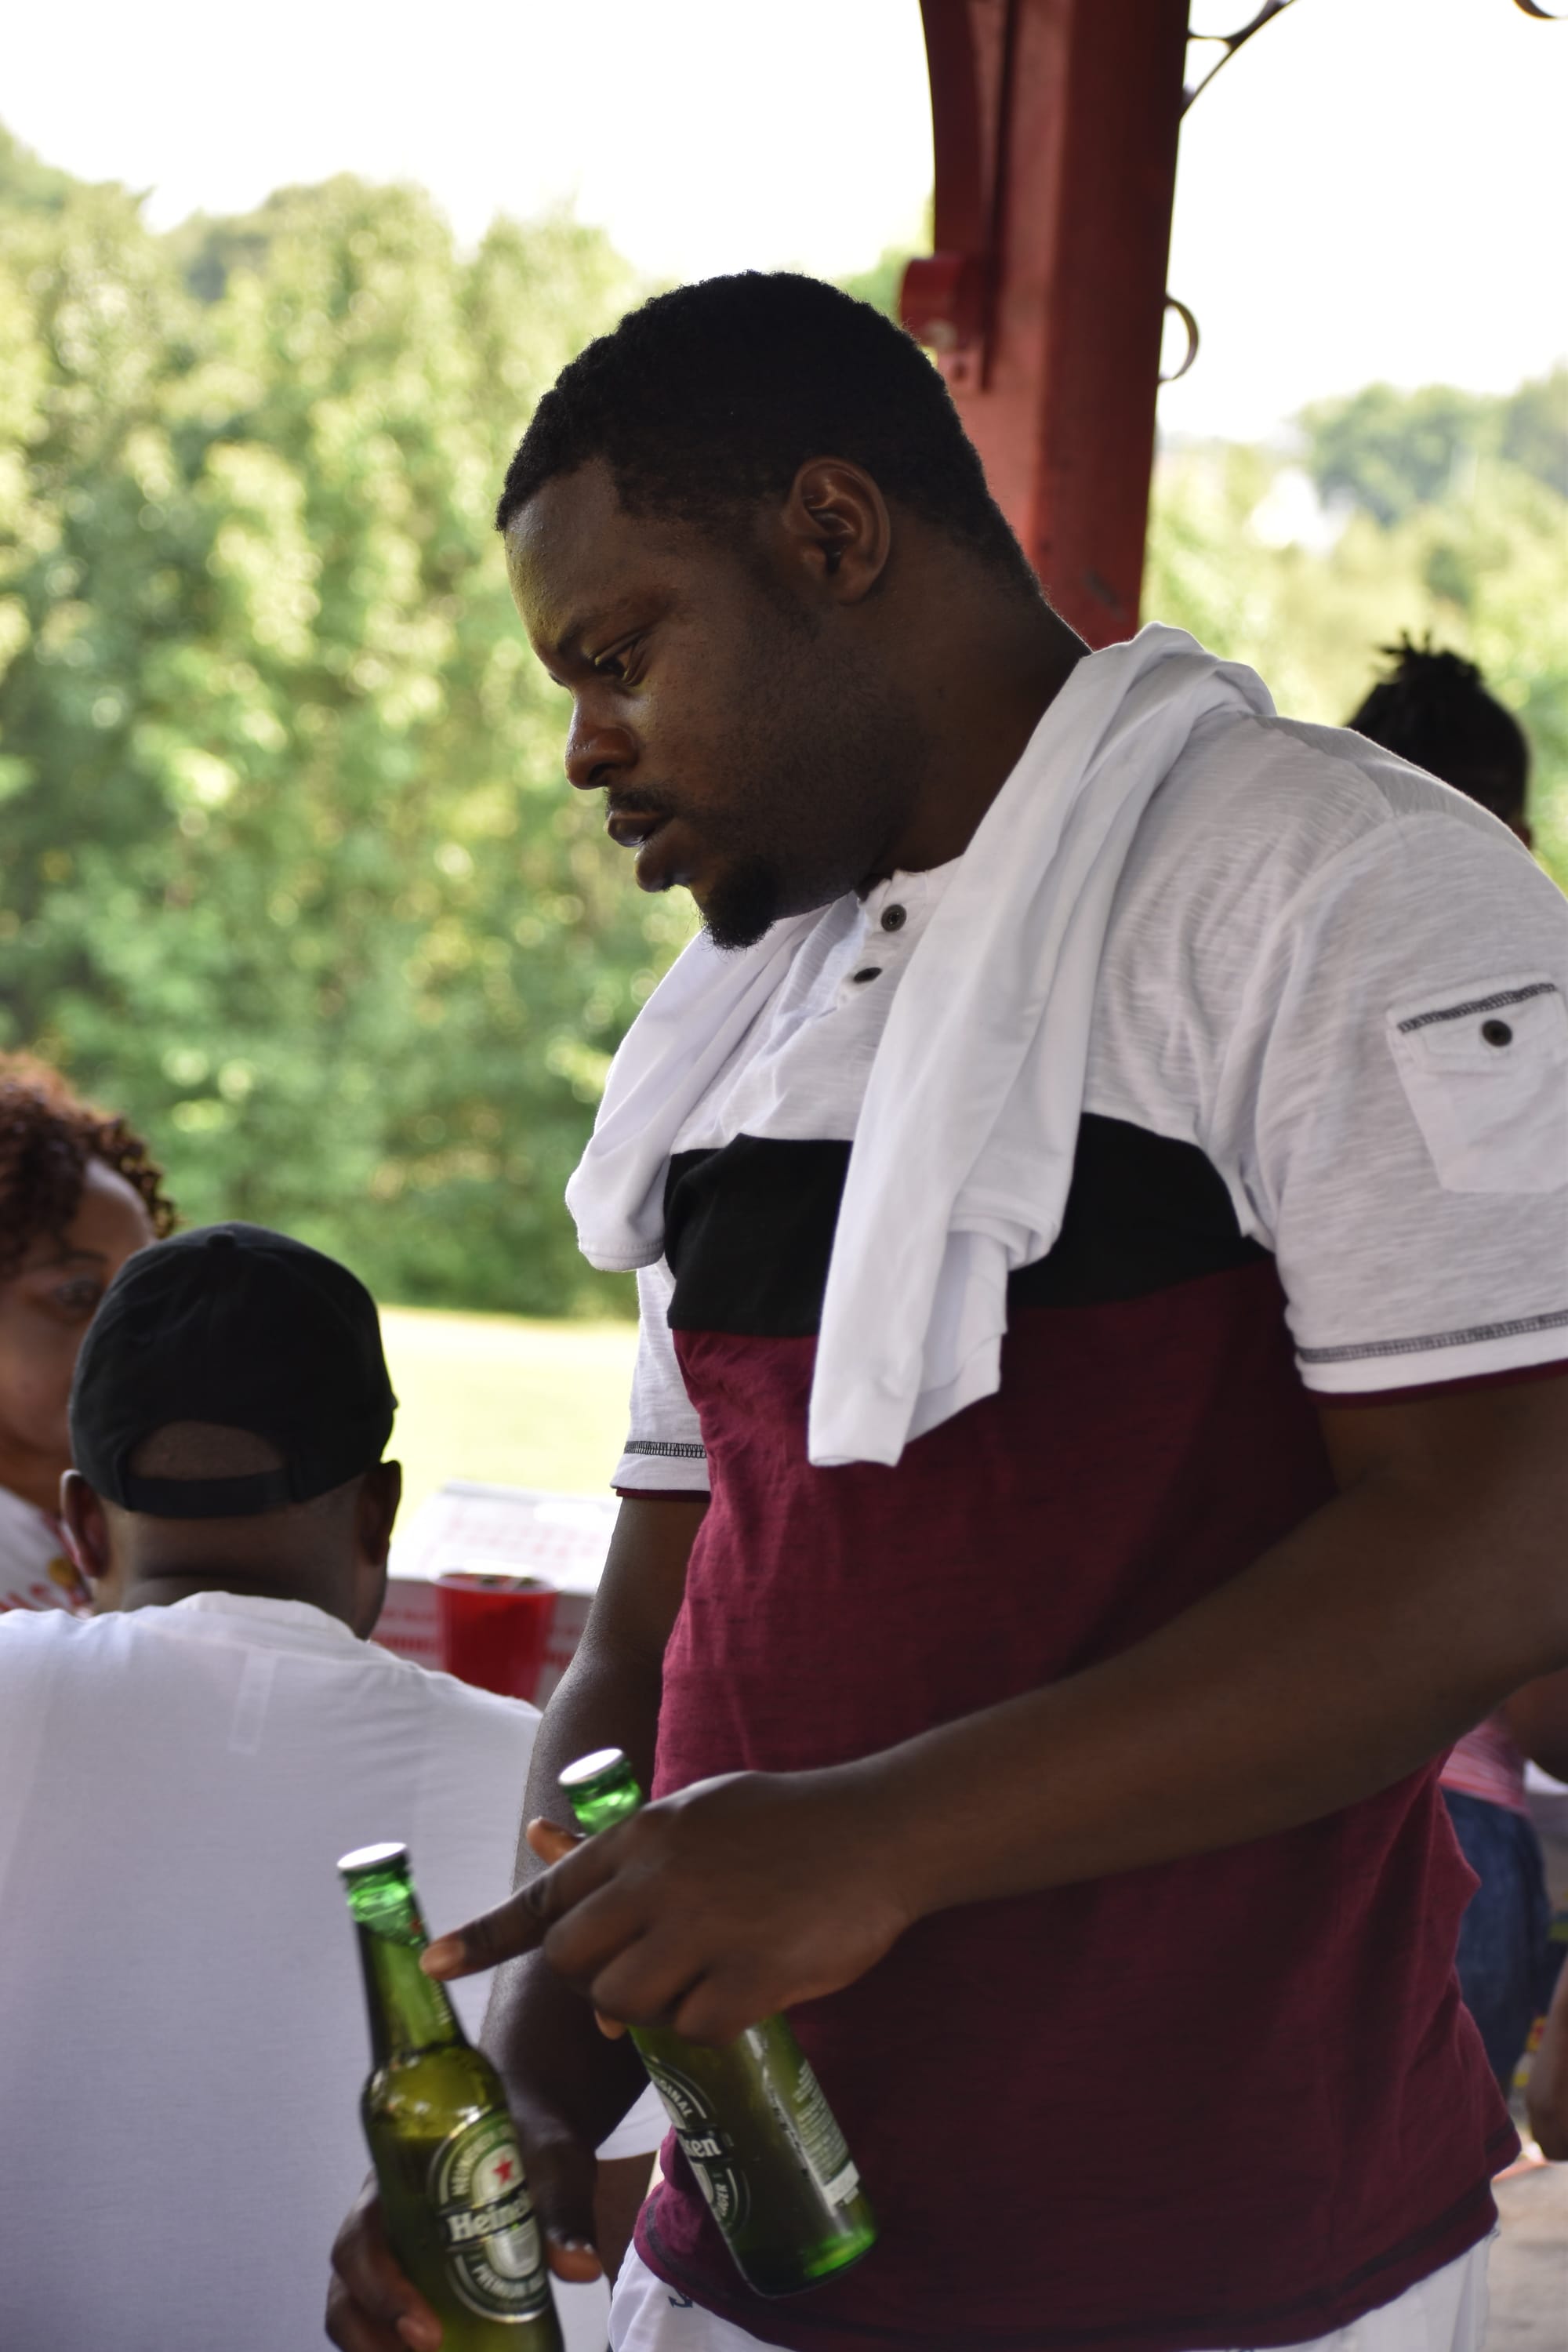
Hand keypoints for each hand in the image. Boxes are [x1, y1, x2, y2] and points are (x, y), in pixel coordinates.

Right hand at [325, 2126, 608, 2348]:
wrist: (532, 2124)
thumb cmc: (532, 2136)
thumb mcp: (551, 2163)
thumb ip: (563, 2212)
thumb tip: (582, 2269)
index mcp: (397, 2183)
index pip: (361, 2241)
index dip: (380, 2289)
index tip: (425, 2327)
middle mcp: (382, 2222)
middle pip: (348, 2288)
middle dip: (376, 2332)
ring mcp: (392, 2253)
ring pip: (355, 2309)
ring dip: (378, 2345)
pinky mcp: (414, 2278)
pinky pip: (384, 2319)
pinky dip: (394, 2342)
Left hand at [421, 1765, 915, 2043]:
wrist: (877, 1830)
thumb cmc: (784, 1820)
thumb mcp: (692, 1810)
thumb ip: (617, 1843)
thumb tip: (538, 1840)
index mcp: (642, 1835)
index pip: (545, 1895)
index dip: (485, 1935)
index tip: (433, 1961)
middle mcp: (661, 1880)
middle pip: (573, 1962)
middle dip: (590, 1982)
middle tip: (637, 1975)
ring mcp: (705, 1929)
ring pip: (622, 2003)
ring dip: (645, 2009)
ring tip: (694, 1980)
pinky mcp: (751, 1976)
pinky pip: (690, 2028)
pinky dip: (704, 2024)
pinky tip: (739, 1991)